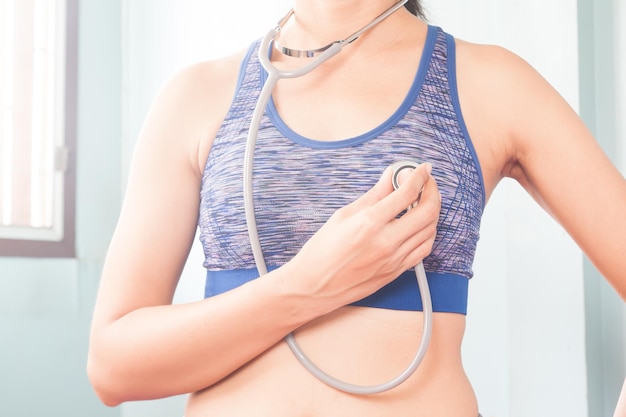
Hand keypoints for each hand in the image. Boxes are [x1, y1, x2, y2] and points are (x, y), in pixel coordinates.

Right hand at [283, 163, 439, 310]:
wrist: (313, 287)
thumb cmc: (321, 252)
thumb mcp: (343, 215)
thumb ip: (373, 195)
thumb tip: (390, 177)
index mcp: (369, 223)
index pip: (406, 193)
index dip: (419, 175)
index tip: (422, 168)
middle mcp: (386, 241)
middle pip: (427, 211)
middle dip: (432, 190)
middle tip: (427, 182)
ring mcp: (393, 259)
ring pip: (430, 230)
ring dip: (432, 210)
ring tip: (424, 200)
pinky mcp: (396, 272)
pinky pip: (424, 249)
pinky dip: (428, 233)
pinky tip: (421, 225)